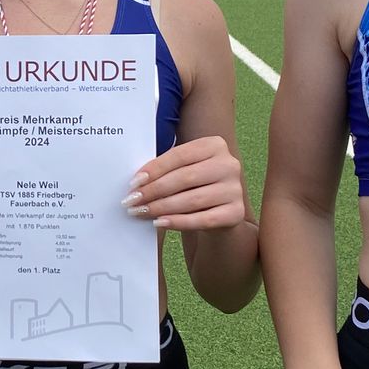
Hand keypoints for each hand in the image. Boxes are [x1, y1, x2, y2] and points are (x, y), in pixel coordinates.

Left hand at [123, 136, 246, 229]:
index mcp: (215, 145)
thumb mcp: (185, 169)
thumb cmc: (195, 185)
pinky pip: (203, 219)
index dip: (154, 169)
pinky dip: (178, 222)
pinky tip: (160, 223)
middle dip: (154, 190)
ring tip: (141, 213)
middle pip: (185, 178)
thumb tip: (136, 183)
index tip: (133, 183)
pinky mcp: (236, 212)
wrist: (220, 211)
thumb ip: (166, 169)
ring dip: (162, 207)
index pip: (179, 155)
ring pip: (192, 200)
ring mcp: (235, 189)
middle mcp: (229, 164)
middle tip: (132, 201)